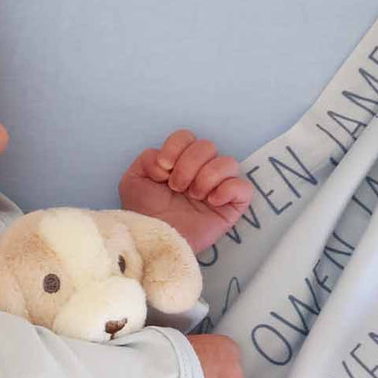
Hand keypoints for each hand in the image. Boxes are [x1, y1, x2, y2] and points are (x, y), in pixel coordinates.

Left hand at [119, 129, 253, 254]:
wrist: (153, 241)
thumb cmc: (145, 213)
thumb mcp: (133, 180)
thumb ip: (147, 159)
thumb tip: (168, 161)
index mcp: (179, 163)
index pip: (187, 137)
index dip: (176, 148)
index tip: (163, 170)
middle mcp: (201, 172)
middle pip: (208, 146)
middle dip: (189, 165)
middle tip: (177, 188)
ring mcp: (218, 188)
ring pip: (229, 162)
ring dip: (207, 177)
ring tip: (194, 196)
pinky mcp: (231, 207)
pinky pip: (244, 188)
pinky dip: (228, 190)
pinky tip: (211, 202)